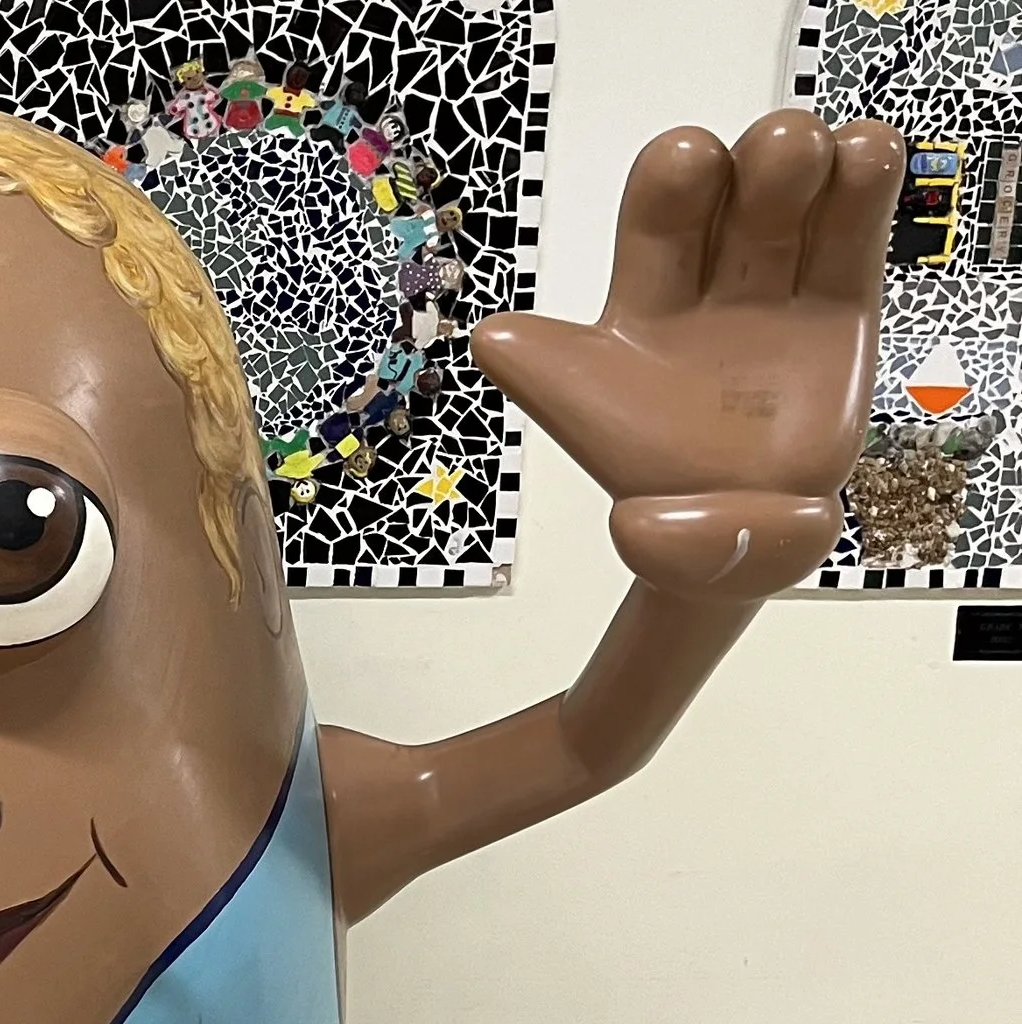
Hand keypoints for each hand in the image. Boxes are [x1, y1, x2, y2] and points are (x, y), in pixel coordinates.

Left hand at [472, 111, 902, 599]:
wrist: (723, 531)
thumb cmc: (646, 466)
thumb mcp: (583, 415)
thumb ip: (543, 374)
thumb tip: (492, 336)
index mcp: (646, 293)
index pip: (659, 212)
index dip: (674, 175)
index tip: (690, 161)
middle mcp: (714, 279)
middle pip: (740, 191)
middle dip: (762, 157)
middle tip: (781, 152)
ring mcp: (779, 290)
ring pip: (805, 201)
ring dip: (818, 159)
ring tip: (830, 152)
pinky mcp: (839, 309)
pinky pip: (855, 239)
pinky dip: (868, 184)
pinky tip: (871, 153)